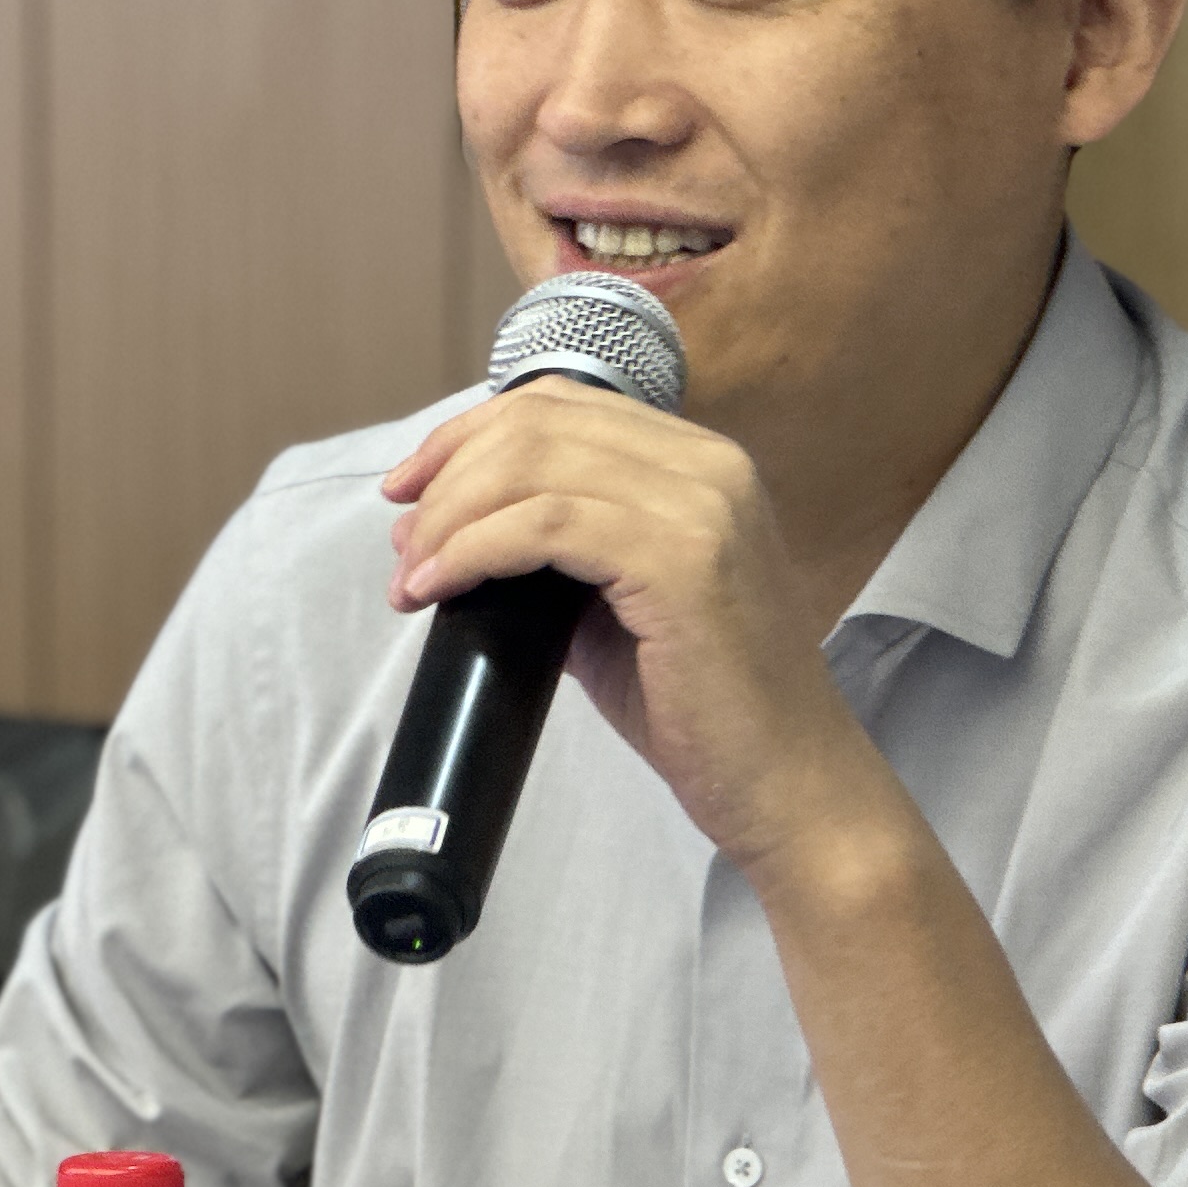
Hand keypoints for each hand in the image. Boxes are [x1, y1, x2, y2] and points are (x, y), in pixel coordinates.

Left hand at [382, 376, 887, 872]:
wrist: (784, 782)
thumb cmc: (703, 709)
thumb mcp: (617, 608)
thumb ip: (554, 559)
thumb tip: (446, 541)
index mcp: (700, 464)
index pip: (563, 404)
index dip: (470, 434)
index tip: (412, 489)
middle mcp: (708, 465)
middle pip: (538, 424)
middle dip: (448, 475)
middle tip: (403, 542)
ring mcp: (700, 507)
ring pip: (533, 466)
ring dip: (450, 518)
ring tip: (412, 577)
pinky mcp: (682, 560)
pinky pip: (544, 525)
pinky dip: (475, 549)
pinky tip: (440, 586)